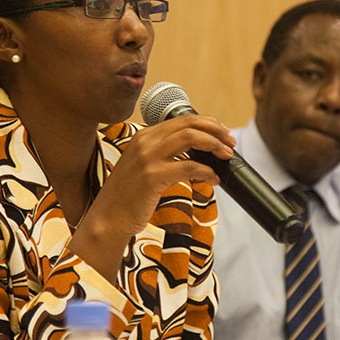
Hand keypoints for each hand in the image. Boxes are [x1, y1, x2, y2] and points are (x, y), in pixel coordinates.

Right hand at [69, 114, 234, 278]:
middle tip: (231, 142)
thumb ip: (163, 154)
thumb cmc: (129, 197)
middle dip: (215, 130)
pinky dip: (207, 171)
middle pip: (189, 124)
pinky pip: (189, 166)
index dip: (207, 124)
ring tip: (227, 156)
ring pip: (191, 138)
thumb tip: (198, 153)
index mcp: (144, 136)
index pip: (182, 119)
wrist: (108, 219)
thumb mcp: (143, 167)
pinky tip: (214, 179)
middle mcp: (145, 142)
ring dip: (214, 145)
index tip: (222, 133)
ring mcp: (148, 158)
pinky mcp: (153, 176)